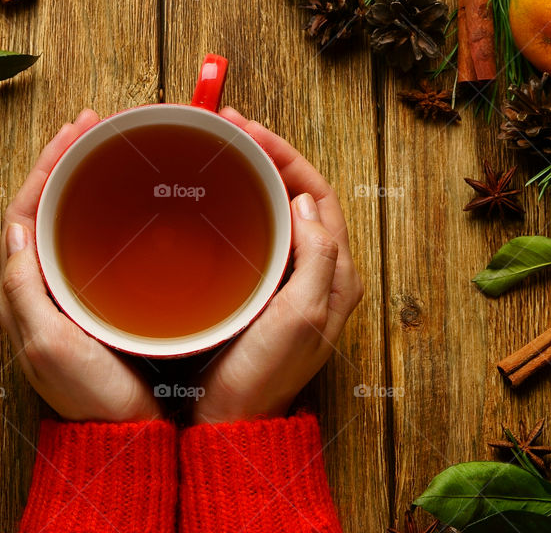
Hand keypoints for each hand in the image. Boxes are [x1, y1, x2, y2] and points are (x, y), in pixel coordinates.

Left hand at [0, 109, 162, 422]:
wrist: (123, 440)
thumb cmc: (90, 400)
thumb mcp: (48, 344)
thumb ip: (23, 291)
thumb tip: (15, 230)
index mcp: (20, 293)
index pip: (23, 212)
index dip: (44, 167)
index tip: (74, 134)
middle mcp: (37, 289)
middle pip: (40, 208)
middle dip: (62, 163)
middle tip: (92, 128)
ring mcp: (65, 295)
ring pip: (64, 222)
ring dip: (79, 182)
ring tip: (104, 149)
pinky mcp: (93, 303)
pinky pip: (87, 244)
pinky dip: (99, 213)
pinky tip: (124, 202)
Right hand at [189, 107, 363, 424]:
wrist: (232, 422)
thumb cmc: (266, 375)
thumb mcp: (303, 314)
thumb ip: (317, 257)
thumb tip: (304, 202)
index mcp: (335, 273)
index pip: (318, 194)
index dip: (287, 157)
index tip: (250, 132)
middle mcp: (316, 272)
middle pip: (298, 196)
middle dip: (268, 157)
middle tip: (231, 128)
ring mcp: (286, 281)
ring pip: (276, 211)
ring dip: (254, 177)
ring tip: (223, 149)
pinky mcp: (259, 291)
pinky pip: (256, 235)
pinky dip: (240, 208)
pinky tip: (214, 199)